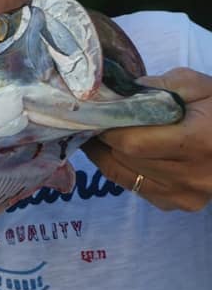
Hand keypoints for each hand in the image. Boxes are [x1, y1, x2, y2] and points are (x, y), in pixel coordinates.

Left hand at [83, 67, 211, 210]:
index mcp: (197, 142)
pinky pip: (138, 189)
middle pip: (125, 160)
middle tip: (89, 122)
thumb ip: (159, 86)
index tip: (92, 113)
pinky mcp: (183, 204)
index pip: (132, 143)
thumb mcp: (199, 86)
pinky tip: (118, 153)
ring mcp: (187, 195)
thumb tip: (120, 93)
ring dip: (106, 156)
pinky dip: (123, 171)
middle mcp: (192, 176)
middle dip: (102, 140)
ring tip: (96, 136)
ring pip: (125, 177)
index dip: (107, 128)